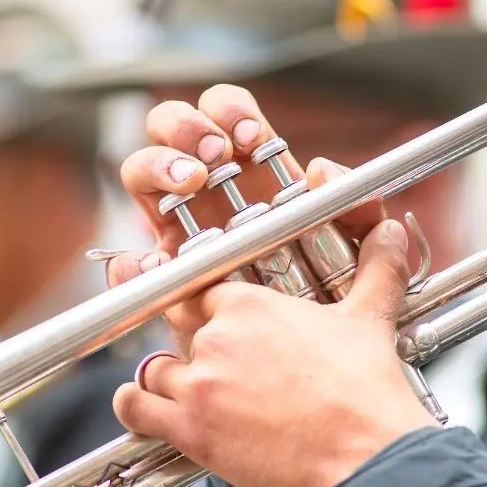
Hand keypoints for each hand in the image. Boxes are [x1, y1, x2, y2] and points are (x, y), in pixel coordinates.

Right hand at [105, 84, 384, 354]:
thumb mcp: (357, 257)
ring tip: (190, 183)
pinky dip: (131, 258)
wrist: (305, 376)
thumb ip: (359, 211)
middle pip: (171, 126)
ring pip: (141, 172)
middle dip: (186, 127)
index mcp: (252, 172)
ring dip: (159, 165)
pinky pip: (127, 261)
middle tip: (213, 157)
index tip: (249, 137)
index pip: (225, 113)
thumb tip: (321, 169)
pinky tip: (153, 260)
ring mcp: (177, 230)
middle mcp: (208, 191)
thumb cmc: (328, 307)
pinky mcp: (161, 279)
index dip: (230, 111)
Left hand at [113, 220, 438, 486]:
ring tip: (194, 397)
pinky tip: (146, 409)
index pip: (202, 293)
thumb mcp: (371, 318)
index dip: (208, 312)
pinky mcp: (191, 430)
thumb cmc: (368, 393)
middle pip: (178, 330)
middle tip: (221, 371)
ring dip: (170, 382)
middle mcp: (217, 337)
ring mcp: (199, 383)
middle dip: (195, 349)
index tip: (215, 326)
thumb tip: (393, 230)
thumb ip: (377, 269)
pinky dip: (134, 407)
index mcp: (251, 304)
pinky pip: (136, 408)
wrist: (368, 459)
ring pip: (156, 369)